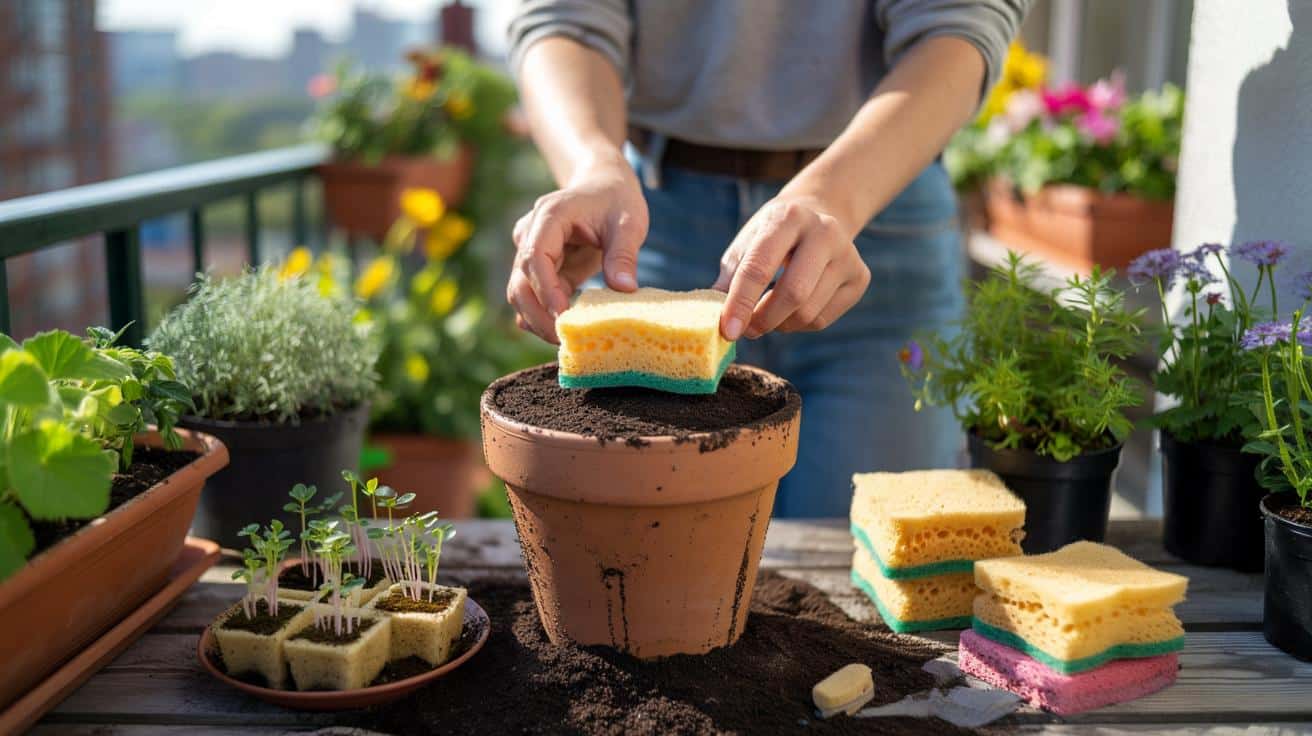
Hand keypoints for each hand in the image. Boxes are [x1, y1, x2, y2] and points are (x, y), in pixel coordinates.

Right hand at [507, 152, 647, 342]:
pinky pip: (534, 297)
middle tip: (565, 340)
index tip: (564, 315)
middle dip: (538, 315)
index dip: (546, 289)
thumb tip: (624, 289)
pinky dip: (543, 317)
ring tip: (566, 341)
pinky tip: (561, 333)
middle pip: (520, 281)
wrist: (603, 186)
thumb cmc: (616, 199)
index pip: (535, 256)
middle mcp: (531, 234)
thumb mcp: (629, 222)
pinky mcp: (539, 269)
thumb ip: (624, 254)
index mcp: (550, 216)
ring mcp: (531, 252)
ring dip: (538, 320)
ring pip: (521, 293)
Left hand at [713, 195, 870, 339]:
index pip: (760, 267)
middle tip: (746, 329)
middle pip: (793, 294)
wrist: (819, 214)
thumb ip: (729, 279)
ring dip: (779, 325)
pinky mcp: (860, 277)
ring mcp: (848, 255)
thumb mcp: (746, 245)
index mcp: (787, 218)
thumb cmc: (771, 236)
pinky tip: (791, 309)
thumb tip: (712, 318)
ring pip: (808, 313)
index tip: (727, 331)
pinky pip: (822, 320)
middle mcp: (824, 232)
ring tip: (767, 314)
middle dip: (763, 320)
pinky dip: (798, 325)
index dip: (740, 303)